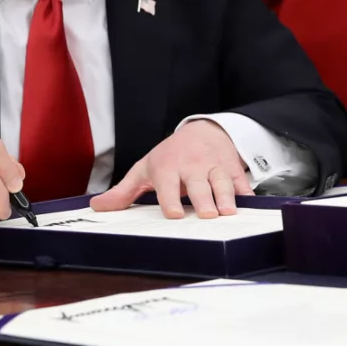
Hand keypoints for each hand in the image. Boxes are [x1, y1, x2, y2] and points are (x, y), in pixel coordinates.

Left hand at [91, 120, 249, 218]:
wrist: (202, 131)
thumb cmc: (170, 156)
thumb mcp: (145, 169)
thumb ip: (124, 191)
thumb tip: (98, 207)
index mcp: (168, 168)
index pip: (168, 185)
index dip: (171, 199)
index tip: (174, 214)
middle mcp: (192, 167)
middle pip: (199, 185)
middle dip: (204, 199)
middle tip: (208, 214)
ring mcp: (214, 167)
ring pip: (222, 183)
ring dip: (226, 197)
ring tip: (228, 212)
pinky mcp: (233, 169)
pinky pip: (241, 182)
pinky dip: (245, 194)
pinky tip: (249, 205)